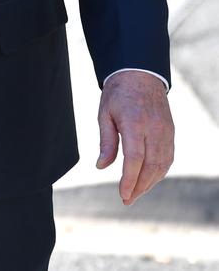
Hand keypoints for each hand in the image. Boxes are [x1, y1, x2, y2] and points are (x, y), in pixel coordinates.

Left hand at [97, 70, 173, 204]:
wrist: (140, 74)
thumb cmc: (118, 94)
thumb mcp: (105, 113)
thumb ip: (106, 141)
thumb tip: (101, 166)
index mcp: (135, 122)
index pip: (135, 158)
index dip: (130, 179)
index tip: (123, 194)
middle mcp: (154, 128)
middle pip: (151, 166)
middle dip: (139, 186)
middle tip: (127, 199)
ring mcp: (166, 130)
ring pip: (162, 165)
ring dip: (149, 182)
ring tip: (135, 192)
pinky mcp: (171, 132)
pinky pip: (168, 157)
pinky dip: (159, 172)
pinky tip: (147, 178)